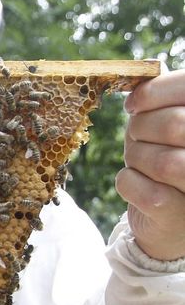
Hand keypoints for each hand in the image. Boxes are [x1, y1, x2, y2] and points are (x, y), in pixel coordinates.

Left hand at [117, 69, 184, 260]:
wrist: (174, 222)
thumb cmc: (171, 160)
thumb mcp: (172, 126)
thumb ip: (166, 101)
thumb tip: (144, 82)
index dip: (155, 92)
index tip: (133, 105)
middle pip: (175, 125)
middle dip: (141, 129)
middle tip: (136, 139)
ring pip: (160, 161)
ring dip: (136, 157)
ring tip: (139, 162)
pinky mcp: (178, 218)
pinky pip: (136, 186)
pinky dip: (126, 181)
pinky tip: (136, 184)